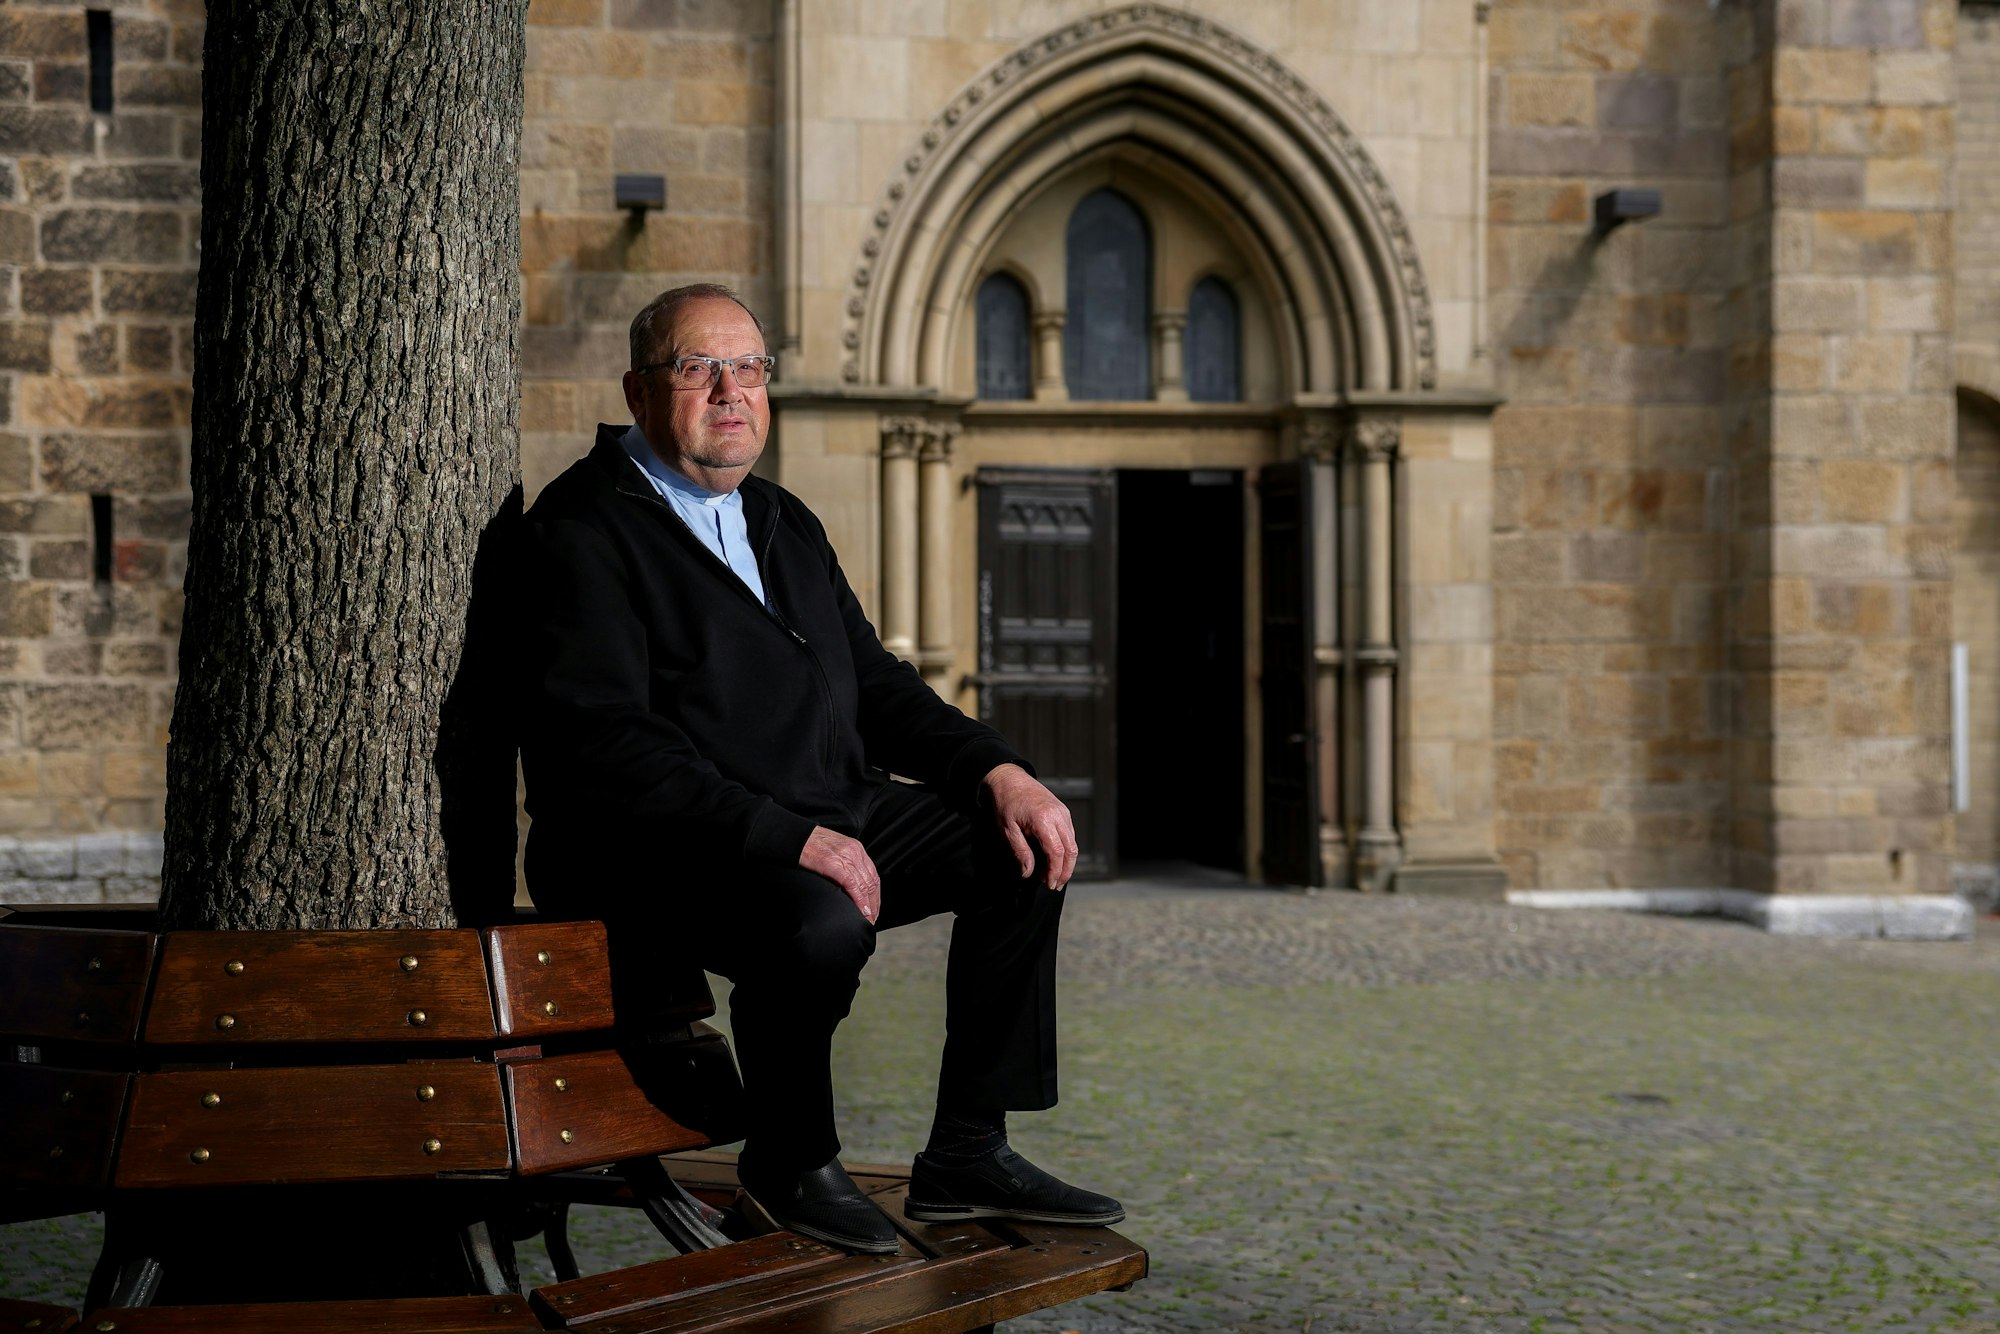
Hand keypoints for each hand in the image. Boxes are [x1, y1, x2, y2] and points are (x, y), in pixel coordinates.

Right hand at [800, 825, 880, 923]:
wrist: (794, 837)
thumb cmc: (809, 845)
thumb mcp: (833, 851)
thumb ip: (844, 864)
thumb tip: (850, 885)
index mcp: (855, 848)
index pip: (872, 875)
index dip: (875, 895)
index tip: (873, 909)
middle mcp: (854, 852)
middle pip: (872, 882)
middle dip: (874, 904)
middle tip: (872, 920)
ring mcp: (845, 857)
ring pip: (865, 885)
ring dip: (868, 906)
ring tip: (867, 920)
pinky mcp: (834, 864)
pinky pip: (852, 885)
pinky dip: (859, 900)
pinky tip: (861, 911)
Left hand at [982, 763, 1077, 888]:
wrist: (1009, 779)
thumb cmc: (1006, 803)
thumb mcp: (1007, 830)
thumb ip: (1020, 852)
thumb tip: (1028, 873)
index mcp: (1043, 820)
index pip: (1057, 852)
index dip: (1055, 871)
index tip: (1050, 884)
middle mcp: (1058, 815)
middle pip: (1071, 850)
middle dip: (1065, 871)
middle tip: (1056, 885)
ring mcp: (1063, 812)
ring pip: (1073, 843)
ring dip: (1067, 862)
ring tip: (1056, 876)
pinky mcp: (1063, 811)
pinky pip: (1069, 834)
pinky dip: (1066, 850)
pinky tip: (1056, 859)